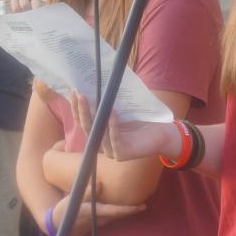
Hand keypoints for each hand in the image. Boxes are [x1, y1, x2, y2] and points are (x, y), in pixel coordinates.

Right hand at [45, 82, 179, 162]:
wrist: (162, 132)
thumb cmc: (141, 119)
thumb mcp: (122, 108)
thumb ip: (109, 101)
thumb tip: (95, 80)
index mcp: (99, 133)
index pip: (83, 121)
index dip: (76, 107)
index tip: (73, 91)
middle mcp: (101, 144)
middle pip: (86, 126)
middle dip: (80, 109)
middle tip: (78, 93)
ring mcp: (110, 151)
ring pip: (97, 133)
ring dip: (92, 115)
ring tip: (89, 99)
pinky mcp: (121, 155)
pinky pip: (114, 140)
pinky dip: (112, 126)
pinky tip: (111, 112)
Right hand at [53, 192, 143, 235]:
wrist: (58, 227)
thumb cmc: (65, 212)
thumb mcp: (73, 200)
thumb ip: (87, 192)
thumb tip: (100, 183)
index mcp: (95, 212)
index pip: (116, 211)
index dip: (130, 209)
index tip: (142, 207)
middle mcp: (100, 219)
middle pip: (119, 214)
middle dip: (132, 211)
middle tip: (144, 205)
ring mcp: (99, 222)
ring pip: (115, 216)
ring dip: (125, 211)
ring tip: (135, 203)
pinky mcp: (96, 222)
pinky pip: (110, 215)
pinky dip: (117, 211)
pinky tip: (119, 204)